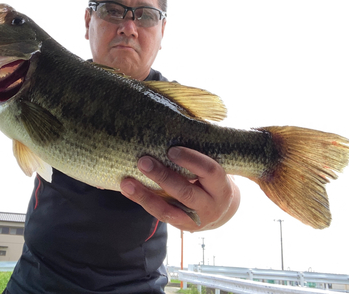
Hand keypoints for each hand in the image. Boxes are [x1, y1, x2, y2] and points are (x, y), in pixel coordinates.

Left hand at [120, 146, 239, 231]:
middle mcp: (211, 206)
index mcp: (222, 186)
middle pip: (186, 192)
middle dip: (163, 176)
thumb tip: (173, 123)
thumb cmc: (210, 178)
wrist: (219, 209)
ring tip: (127, 181)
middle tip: (143, 161)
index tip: (171, 149)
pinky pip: (159, 215)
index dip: (191, 160)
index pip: (209, 171)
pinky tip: (127, 189)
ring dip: (145, 195)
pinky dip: (142, 201)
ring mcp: (195, 220)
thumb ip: (198, 152)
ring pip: (168, 211)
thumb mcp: (212, 166)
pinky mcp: (180, 226)